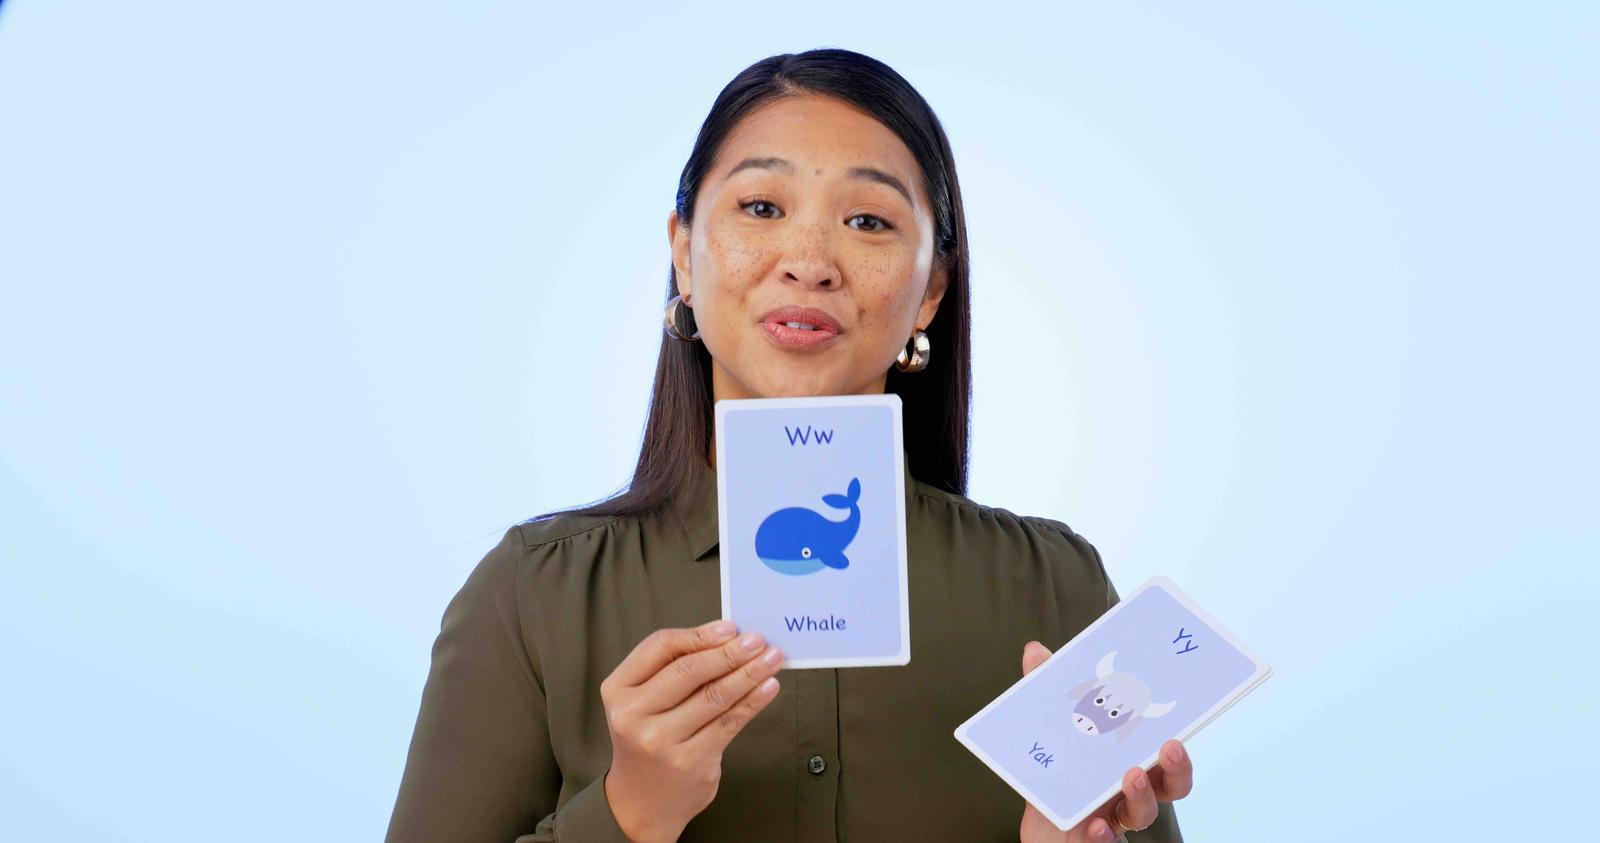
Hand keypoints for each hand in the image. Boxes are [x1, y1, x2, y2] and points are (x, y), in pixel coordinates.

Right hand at [600, 619, 784, 842]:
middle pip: (689, 671)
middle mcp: (634, 715)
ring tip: (771, 659)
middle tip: (757, 641)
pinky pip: (729, 722)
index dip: (699, 634)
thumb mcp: (641, 700)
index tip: (730, 628)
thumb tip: (727, 638)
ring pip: (714, 696)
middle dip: (730, 652)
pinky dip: (753, 701)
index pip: (660, 647)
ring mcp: (661, 741)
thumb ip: (671, 669)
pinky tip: (768, 687)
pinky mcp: (690, 761)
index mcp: (618, 689)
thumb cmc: (647, 739)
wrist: (641, 801)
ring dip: (749, 673)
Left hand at [1018, 640, 1194, 841]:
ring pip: (1144, 813)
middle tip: (1170, 746)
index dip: (1179, 747)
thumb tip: (1035, 652)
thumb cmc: (1060, 776)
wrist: (1042, 824)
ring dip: (1143, 795)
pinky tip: (1094, 825)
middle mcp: (1131, 792)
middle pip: (1170, 785)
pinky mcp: (1093, 839)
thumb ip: (1047, 693)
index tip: (1179, 727)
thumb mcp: (1054, 733)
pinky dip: (1102, 836)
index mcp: (1130, 762)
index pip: (1166, 757)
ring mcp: (1115, 818)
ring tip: (1131, 776)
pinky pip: (1104, 841)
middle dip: (1176, 767)